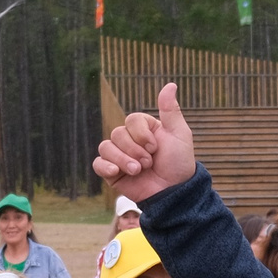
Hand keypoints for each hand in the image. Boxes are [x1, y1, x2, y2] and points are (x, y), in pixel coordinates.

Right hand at [91, 82, 197, 206]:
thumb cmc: (179, 163)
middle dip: (134, 150)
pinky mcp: (112, 173)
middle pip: (117, 133)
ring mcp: (120, 156)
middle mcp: (130, 140)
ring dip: (123, 159)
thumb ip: (171, 110)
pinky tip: (116, 172)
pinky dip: (105, 166)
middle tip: (149, 163)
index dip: (142, 134)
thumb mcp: (179, 134)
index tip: (156, 148)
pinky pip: (98, 163)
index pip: (131, 120)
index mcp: (144, 129)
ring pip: (106, 147)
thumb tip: (171, 84)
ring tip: (139, 171)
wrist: (173, 193)